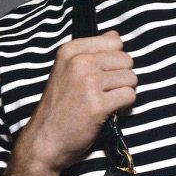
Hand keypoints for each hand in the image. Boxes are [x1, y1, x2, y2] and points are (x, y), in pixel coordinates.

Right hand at [22, 30, 136, 171]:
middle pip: (126, 60)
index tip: (101, 75)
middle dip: (121, 78)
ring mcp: (89, 83)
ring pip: (131, 79)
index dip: (114, 61)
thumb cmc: (58, 108)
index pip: (115, 42)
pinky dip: (124, 107)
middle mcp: (79, 62)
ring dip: (123, 93)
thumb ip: (91, 52)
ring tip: (105, 103)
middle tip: (104, 93)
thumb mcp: (67, 71)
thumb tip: (116, 35)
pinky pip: (130, 97)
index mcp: (71, 50)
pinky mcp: (98, 104)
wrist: (44, 141)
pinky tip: (108, 113)